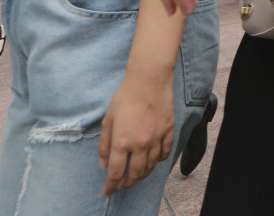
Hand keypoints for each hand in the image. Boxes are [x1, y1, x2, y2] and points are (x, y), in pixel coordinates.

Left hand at [99, 74, 174, 196]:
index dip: (111, 186)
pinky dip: (158, 161)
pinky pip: (165, 153)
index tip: (108, 193)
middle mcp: (140, 144)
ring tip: (136, 176)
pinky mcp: (168, 131)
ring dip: (143, 175)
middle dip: (127, 183)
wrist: (148, 80)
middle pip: (136, 173)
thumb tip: (104, 165)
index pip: (116, 172)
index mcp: (122, 142)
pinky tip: (153, 161)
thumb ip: (105, 145)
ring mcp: (157, 139)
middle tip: (122, 185)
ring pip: (151, 166)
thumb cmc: (125, 97)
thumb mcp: (108, 121)